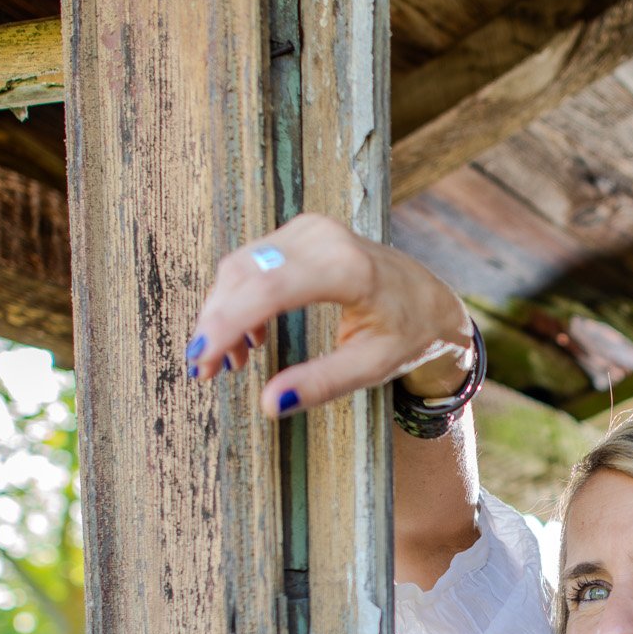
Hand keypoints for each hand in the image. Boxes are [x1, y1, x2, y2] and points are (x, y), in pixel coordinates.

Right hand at [185, 214, 473, 414]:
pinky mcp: (300, 232)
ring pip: (240, 267)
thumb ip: (322, 383)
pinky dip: (238, 298)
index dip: (226, 325)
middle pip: (244, 275)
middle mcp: (323, 237)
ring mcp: (309, 229)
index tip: (202, 363)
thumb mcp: (372, 367)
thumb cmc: (407, 334)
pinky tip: (249, 338)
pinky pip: (252, 262)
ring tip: (231, 362)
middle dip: (214, 324)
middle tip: (204, 372)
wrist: (430, 298)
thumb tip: (269, 404)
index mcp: (347, 268)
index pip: (268, 291)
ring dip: (223, 313)